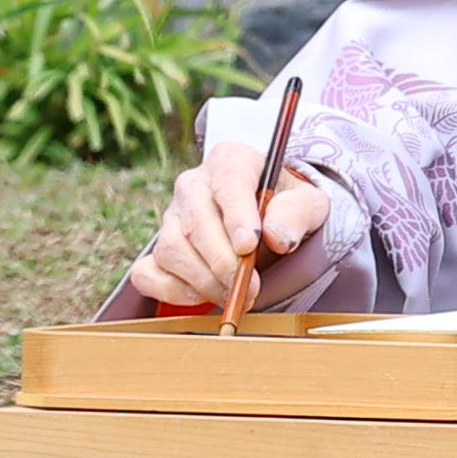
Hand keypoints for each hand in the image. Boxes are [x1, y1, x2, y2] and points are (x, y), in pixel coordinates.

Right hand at [129, 124, 330, 311]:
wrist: (270, 222)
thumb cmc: (288, 208)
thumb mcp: (309, 203)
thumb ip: (298, 213)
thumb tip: (278, 237)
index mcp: (231, 161)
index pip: (228, 183)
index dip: (236, 216)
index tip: (250, 246)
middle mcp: (193, 185)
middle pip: (196, 223)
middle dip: (224, 263)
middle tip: (250, 288)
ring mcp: (171, 218)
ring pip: (172, 250)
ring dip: (204, 281)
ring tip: (235, 295)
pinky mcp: (157, 249)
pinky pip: (147, 273)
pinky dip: (171, 291)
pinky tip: (201, 296)